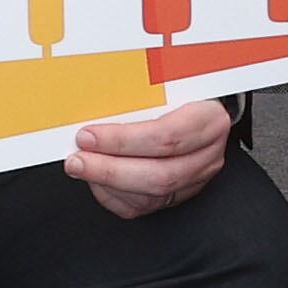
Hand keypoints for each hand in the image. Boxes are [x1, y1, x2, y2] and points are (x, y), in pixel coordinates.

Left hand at [68, 98, 235, 216]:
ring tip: (82, 168)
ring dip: (108, 185)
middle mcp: (208, 153)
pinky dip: (115, 197)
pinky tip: (97, 182)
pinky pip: (145, 207)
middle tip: (78, 160)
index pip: (165, 137)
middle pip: (159, 174)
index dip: (122, 141)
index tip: (89, 136)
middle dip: (110, 170)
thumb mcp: (168, 80)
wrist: (204, 102)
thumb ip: (141, 94)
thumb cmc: (185, 89)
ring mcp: (197, 177)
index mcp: (210, 119)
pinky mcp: (181, 193)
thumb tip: (96, 103)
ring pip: (152, 195)